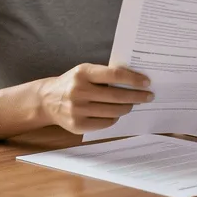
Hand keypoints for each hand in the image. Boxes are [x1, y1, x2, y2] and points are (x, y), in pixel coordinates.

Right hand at [36, 64, 152, 134]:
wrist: (47, 100)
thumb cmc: (73, 83)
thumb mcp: (85, 72)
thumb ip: (105, 75)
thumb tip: (135, 81)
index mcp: (82, 73)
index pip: (114, 75)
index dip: (133, 79)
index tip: (147, 82)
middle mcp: (78, 91)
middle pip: (117, 96)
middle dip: (137, 97)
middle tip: (148, 96)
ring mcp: (77, 109)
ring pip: (113, 111)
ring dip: (127, 108)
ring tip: (132, 104)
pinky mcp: (77, 125)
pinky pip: (105, 123)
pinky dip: (114, 118)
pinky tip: (117, 114)